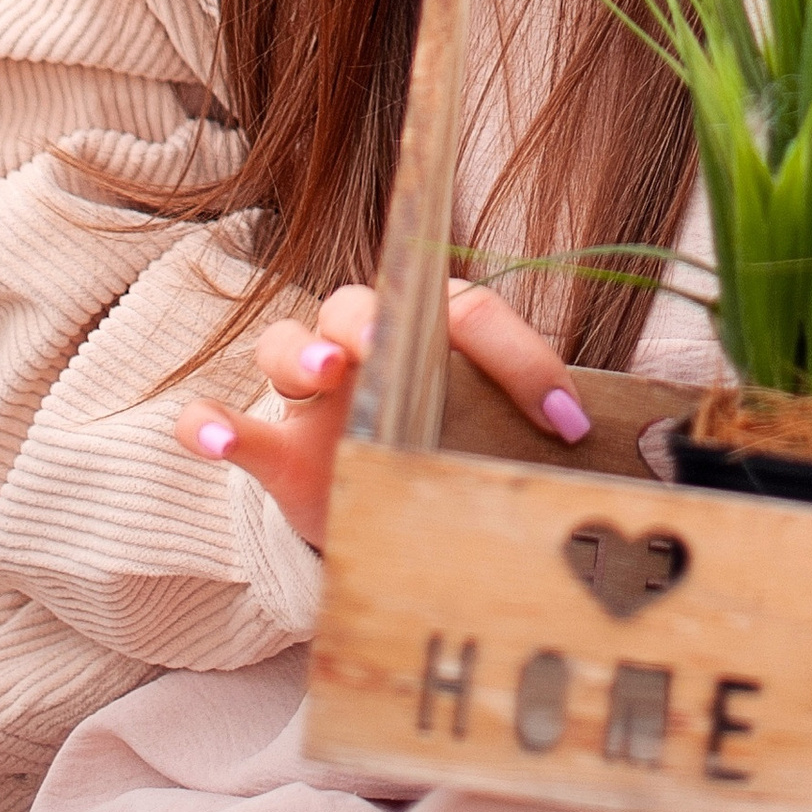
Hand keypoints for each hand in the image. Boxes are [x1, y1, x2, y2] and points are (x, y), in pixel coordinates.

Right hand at [175, 277, 592, 547]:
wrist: (379, 507)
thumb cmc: (445, 452)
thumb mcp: (495, 441)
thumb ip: (534, 439)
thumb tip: (601, 460)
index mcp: (432, 328)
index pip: (473, 314)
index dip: (523, 361)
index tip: (568, 422)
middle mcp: (365, 340)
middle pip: (361, 305)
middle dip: (375, 320)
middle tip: (388, 346)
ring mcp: (310, 393)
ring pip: (288, 344)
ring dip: (303, 354)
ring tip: (324, 375)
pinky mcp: (273, 448)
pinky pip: (225, 421)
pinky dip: (209, 424)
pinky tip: (211, 437)